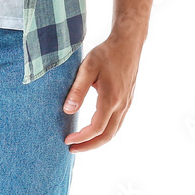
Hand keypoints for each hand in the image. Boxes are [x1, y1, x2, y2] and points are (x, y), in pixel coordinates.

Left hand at [61, 32, 143, 151]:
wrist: (128, 44)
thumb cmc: (106, 53)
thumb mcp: (88, 68)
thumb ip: (78, 89)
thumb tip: (68, 110)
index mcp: (111, 99)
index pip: (96, 128)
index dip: (81, 138)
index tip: (67, 140)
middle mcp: (121, 105)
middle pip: (107, 136)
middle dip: (89, 145)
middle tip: (72, 149)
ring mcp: (127, 104)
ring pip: (114, 131)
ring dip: (98, 140)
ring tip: (82, 143)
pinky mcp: (128, 100)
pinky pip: (118, 123)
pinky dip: (106, 131)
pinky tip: (96, 129)